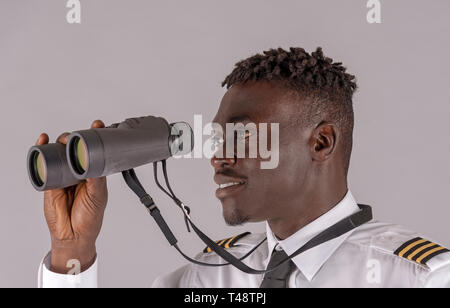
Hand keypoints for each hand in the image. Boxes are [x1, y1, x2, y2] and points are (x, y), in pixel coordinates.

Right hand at [36, 120, 107, 273]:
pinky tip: (44, 140)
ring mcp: (64, 175)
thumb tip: (93, 162)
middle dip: (76, 138)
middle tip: (78, 135)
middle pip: (75, 150)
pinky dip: (42, 150)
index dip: (96, 137)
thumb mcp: (98, 195)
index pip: (94, 151)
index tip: (98, 125)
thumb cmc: (90, 216)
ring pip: (60, 154)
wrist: (74, 234)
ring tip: (64, 139)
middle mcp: (79, 172)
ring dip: (60, 142)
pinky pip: (44, 163)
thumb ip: (96, 178)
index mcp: (94, 173)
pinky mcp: (50, 181)